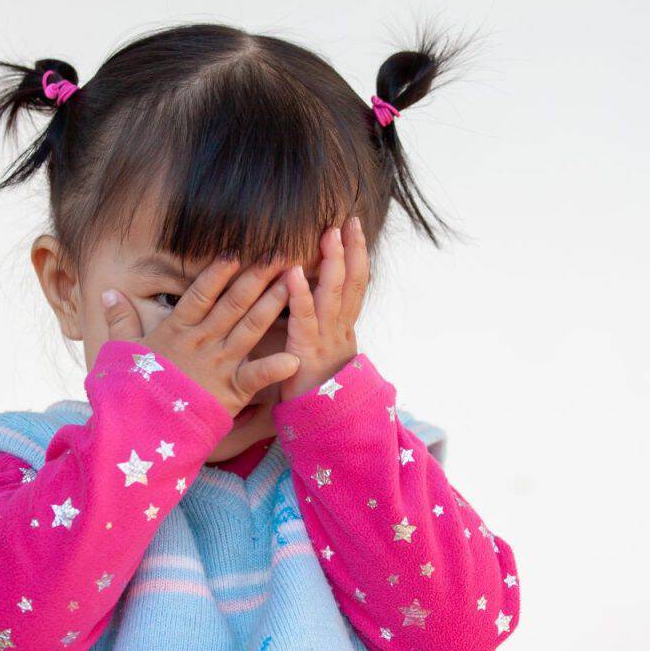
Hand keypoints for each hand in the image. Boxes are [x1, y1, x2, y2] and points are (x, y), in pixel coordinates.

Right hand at [102, 258, 299, 416]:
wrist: (140, 430)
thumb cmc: (132, 391)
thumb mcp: (123, 351)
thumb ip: (120, 320)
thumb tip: (109, 293)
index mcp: (177, 331)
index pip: (200, 295)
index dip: (217, 273)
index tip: (235, 251)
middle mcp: (202, 343)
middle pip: (233, 304)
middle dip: (256, 278)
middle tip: (278, 255)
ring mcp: (218, 366)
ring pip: (250, 329)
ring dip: (271, 305)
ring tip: (292, 284)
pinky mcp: (231, 392)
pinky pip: (255, 377)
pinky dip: (274, 368)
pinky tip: (294, 357)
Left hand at [280, 215, 368, 400]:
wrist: (322, 430)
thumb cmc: (315, 392)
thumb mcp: (322, 355)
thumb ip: (320, 329)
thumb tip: (312, 304)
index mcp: (344, 330)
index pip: (355, 285)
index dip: (356, 255)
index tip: (352, 227)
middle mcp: (340, 331)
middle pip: (352, 283)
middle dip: (351, 250)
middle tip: (348, 220)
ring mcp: (327, 342)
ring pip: (334, 296)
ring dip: (332, 263)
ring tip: (328, 234)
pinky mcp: (307, 354)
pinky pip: (305, 321)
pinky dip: (300, 295)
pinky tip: (293, 273)